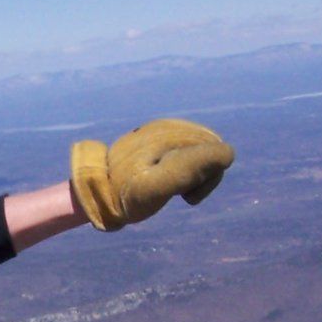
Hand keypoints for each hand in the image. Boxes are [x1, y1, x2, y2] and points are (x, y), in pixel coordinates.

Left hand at [70, 118, 234, 231]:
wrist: (93, 191)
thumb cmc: (125, 194)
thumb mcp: (158, 187)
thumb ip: (192, 168)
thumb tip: (228, 153)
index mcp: (174, 133)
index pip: (220, 154)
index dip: (208, 179)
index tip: (185, 195)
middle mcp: (171, 126)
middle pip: (212, 152)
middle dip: (202, 177)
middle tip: (175, 193)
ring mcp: (164, 131)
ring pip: (201, 154)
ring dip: (192, 175)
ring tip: (167, 187)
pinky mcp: (158, 140)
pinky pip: (187, 153)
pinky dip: (181, 170)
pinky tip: (162, 179)